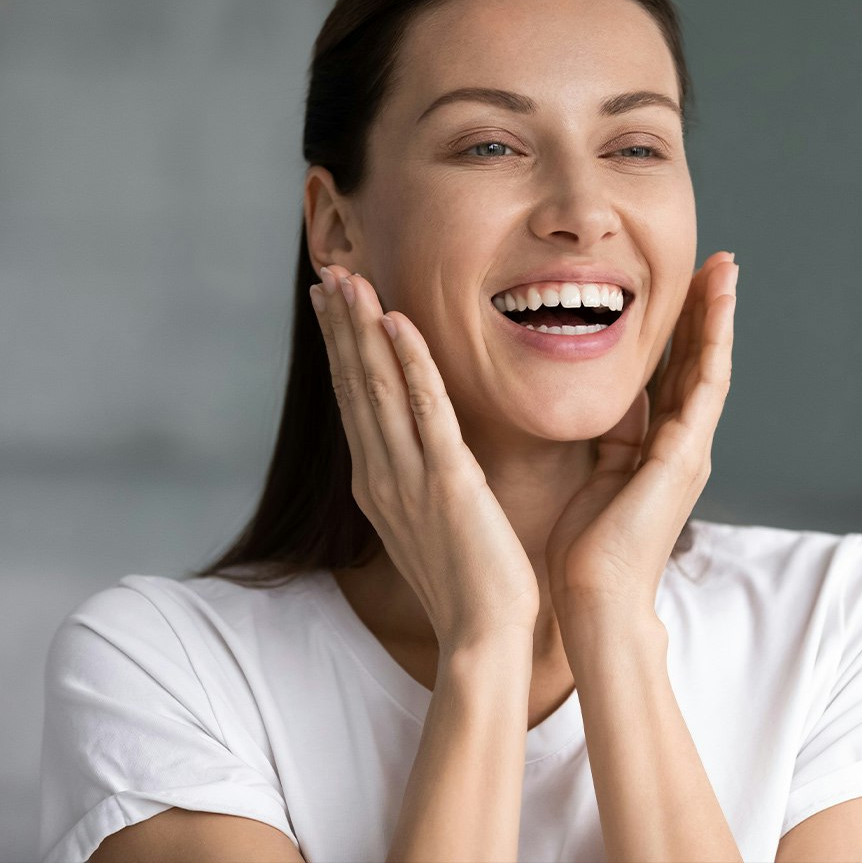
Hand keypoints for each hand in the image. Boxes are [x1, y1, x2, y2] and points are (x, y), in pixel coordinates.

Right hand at [310, 266, 539, 653]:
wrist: (481, 637)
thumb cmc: (464, 582)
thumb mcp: (428, 522)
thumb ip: (416, 478)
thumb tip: (419, 447)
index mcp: (378, 483)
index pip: (355, 402)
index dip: (342, 350)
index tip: (333, 306)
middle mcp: (380, 475)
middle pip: (355, 385)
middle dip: (341, 327)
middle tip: (329, 274)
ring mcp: (408, 478)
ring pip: (379, 388)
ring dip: (362, 330)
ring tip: (349, 280)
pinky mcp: (446, 482)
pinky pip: (426, 410)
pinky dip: (409, 363)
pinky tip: (397, 323)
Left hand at [544, 251, 738, 618]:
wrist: (596, 598)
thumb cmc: (588, 547)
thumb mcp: (599, 473)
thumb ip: (613, 436)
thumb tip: (612, 398)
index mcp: (659, 447)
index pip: (674, 376)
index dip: (681, 332)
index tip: (683, 289)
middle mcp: (682, 443)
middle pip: (698, 363)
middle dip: (706, 313)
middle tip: (717, 264)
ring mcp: (688, 449)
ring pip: (708, 367)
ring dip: (717, 317)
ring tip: (724, 270)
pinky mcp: (683, 456)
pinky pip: (702, 388)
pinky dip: (711, 345)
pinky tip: (716, 308)